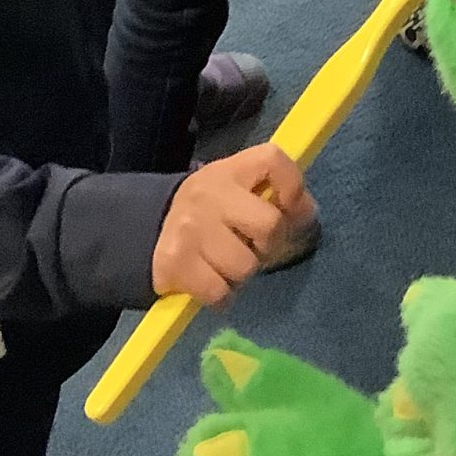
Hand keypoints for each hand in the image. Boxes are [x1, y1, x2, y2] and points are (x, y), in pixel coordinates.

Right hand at [151, 143, 306, 305]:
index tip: (292, 211)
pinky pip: (220, 293)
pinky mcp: (175, 263)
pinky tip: (212, 282)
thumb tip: (307, 215)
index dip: (293, 187)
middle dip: (269, 245)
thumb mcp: (237, 191)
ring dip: (242, 274)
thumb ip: (273, 195)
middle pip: (269, 225)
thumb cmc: (210, 213)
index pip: (273, 160)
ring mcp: (189, 229)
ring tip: (227, 264)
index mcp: (229, 170)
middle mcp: (209, 194)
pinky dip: (221, 296)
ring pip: (245, 267)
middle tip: (254, 247)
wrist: (148, 231)